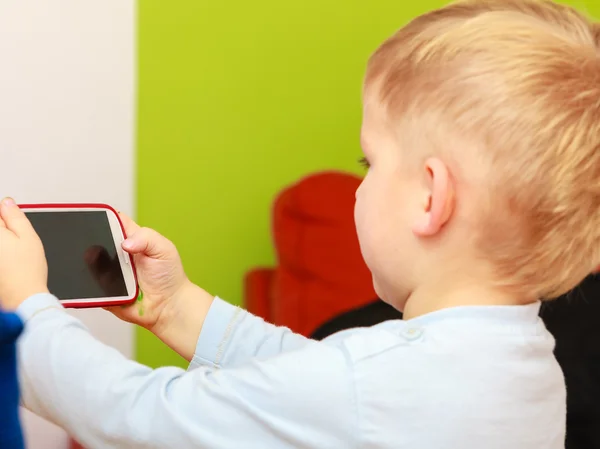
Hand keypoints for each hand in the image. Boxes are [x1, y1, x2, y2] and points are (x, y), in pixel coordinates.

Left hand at [0, 198, 48, 309]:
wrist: (22, 298)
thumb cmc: (27, 270)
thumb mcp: (28, 237)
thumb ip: (15, 216)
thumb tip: (6, 202)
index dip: (5, 218)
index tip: (12, 224)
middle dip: (4, 232)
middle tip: (14, 244)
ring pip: (0, 246)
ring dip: (5, 247)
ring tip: (11, 258)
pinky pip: (0, 257)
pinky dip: (3, 259)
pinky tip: (7, 266)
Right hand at [86, 213, 213, 359]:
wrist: (168, 307)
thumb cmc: (169, 276)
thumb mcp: (164, 249)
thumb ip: (147, 238)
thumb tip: (126, 243)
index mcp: (130, 238)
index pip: (111, 221)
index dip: (101, 216)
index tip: (91, 215)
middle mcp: (116, 253)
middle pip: (93, 240)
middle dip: (86, 239)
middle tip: (85, 241)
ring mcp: (108, 271)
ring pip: (87, 263)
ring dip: (85, 262)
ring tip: (89, 262)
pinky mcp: (102, 290)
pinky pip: (88, 286)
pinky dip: (86, 284)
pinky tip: (92, 284)